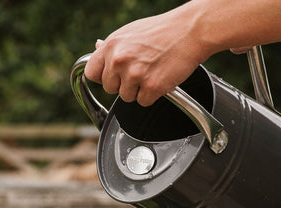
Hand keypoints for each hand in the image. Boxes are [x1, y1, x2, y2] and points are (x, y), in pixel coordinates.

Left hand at [84, 9, 208, 106]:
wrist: (189, 31)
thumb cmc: (162, 31)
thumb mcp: (130, 32)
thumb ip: (113, 46)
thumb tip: (97, 49)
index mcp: (111, 46)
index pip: (92, 73)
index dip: (103, 77)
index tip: (112, 77)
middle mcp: (119, 60)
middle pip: (110, 89)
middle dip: (122, 84)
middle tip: (139, 72)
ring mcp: (135, 74)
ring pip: (126, 97)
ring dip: (138, 90)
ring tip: (151, 72)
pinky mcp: (151, 87)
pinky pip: (143, 102)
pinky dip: (152, 95)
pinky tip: (159, 79)